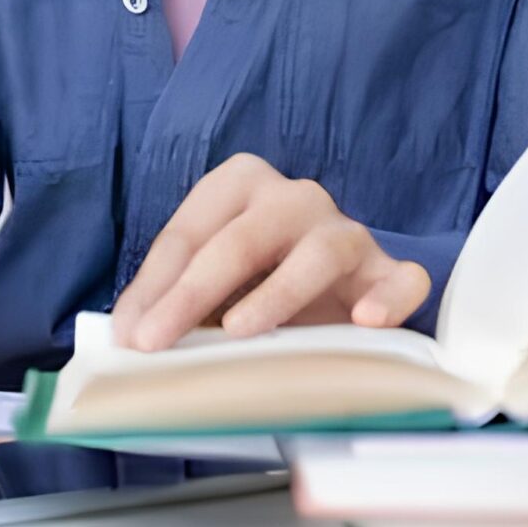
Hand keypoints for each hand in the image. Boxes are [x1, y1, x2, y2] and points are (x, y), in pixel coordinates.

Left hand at [112, 153, 430, 351]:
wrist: (337, 288)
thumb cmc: (258, 280)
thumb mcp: (211, 282)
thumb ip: (171, 297)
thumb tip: (126, 335)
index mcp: (239, 184)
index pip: (188, 235)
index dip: (154, 287)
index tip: (130, 336)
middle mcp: (294, 198)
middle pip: (241, 240)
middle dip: (192, 294)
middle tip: (158, 342)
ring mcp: (346, 232)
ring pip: (318, 253)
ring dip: (277, 294)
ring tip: (243, 330)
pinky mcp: (390, 270)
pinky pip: (401, 278)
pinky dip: (387, 297)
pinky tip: (366, 320)